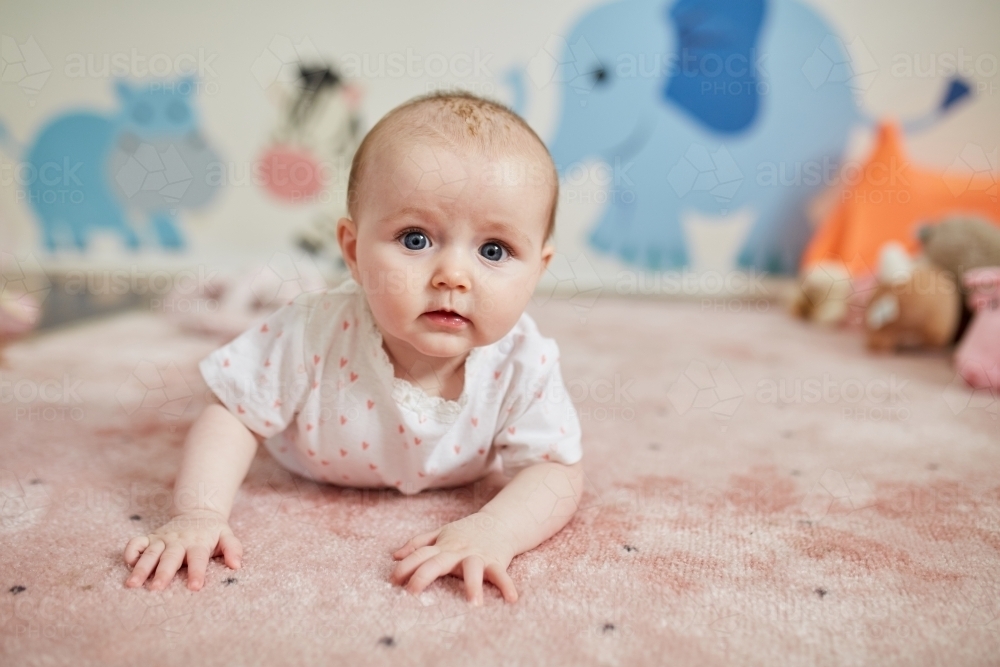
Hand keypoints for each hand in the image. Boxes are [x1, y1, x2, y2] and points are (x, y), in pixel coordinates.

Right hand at [123, 509, 241, 590]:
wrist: (198, 512)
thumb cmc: (213, 532)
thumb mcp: (227, 536)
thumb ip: (233, 549)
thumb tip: (236, 565)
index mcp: (198, 543)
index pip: (198, 558)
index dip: (196, 572)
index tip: (195, 587)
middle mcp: (178, 541)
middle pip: (170, 557)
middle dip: (163, 572)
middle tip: (156, 588)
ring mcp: (163, 539)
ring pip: (150, 553)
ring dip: (141, 567)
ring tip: (132, 584)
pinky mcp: (151, 538)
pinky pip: (136, 542)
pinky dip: (130, 551)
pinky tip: (127, 563)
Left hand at [390, 512, 518, 605]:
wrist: (500, 523)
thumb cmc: (466, 532)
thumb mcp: (441, 533)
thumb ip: (418, 543)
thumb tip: (395, 556)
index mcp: (442, 547)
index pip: (419, 555)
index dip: (405, 567)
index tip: (392, 582)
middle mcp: (457, 552)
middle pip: (437, 562)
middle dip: (423, 576)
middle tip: (411, 594)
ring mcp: (477, 556)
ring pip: (473, 569)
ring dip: (472, 585)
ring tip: (473, 604)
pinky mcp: (496, 562)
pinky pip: (501, 575)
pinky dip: (506, 585)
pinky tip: (511, 598)